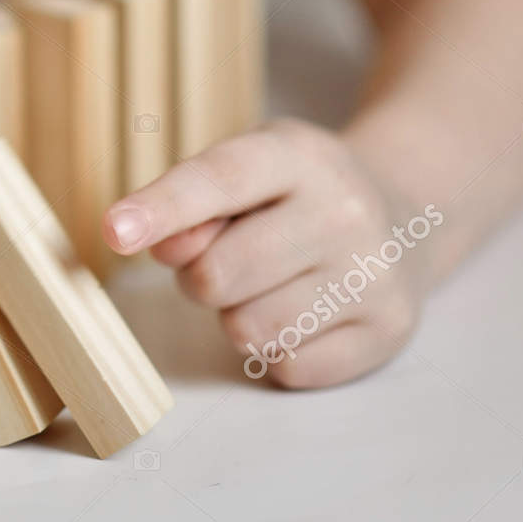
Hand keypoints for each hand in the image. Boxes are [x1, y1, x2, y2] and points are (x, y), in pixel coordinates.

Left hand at [101, 118, 439, 387]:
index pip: (220, 180)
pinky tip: (306, 311)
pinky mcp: (387, 330)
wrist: (407, 216)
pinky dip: (278, 348)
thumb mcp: (245, 170)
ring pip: (247, 330)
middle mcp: (345, 210)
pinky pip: (287, 366)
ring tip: (271, 283)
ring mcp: (373, 273)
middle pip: (217, 275)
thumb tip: (157, 245)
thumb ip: (191, 202)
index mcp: (298, 156)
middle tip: (230, 258)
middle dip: (201, 277)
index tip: (115, 230)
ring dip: (239, 316)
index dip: (162, 207)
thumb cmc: (296, 194)